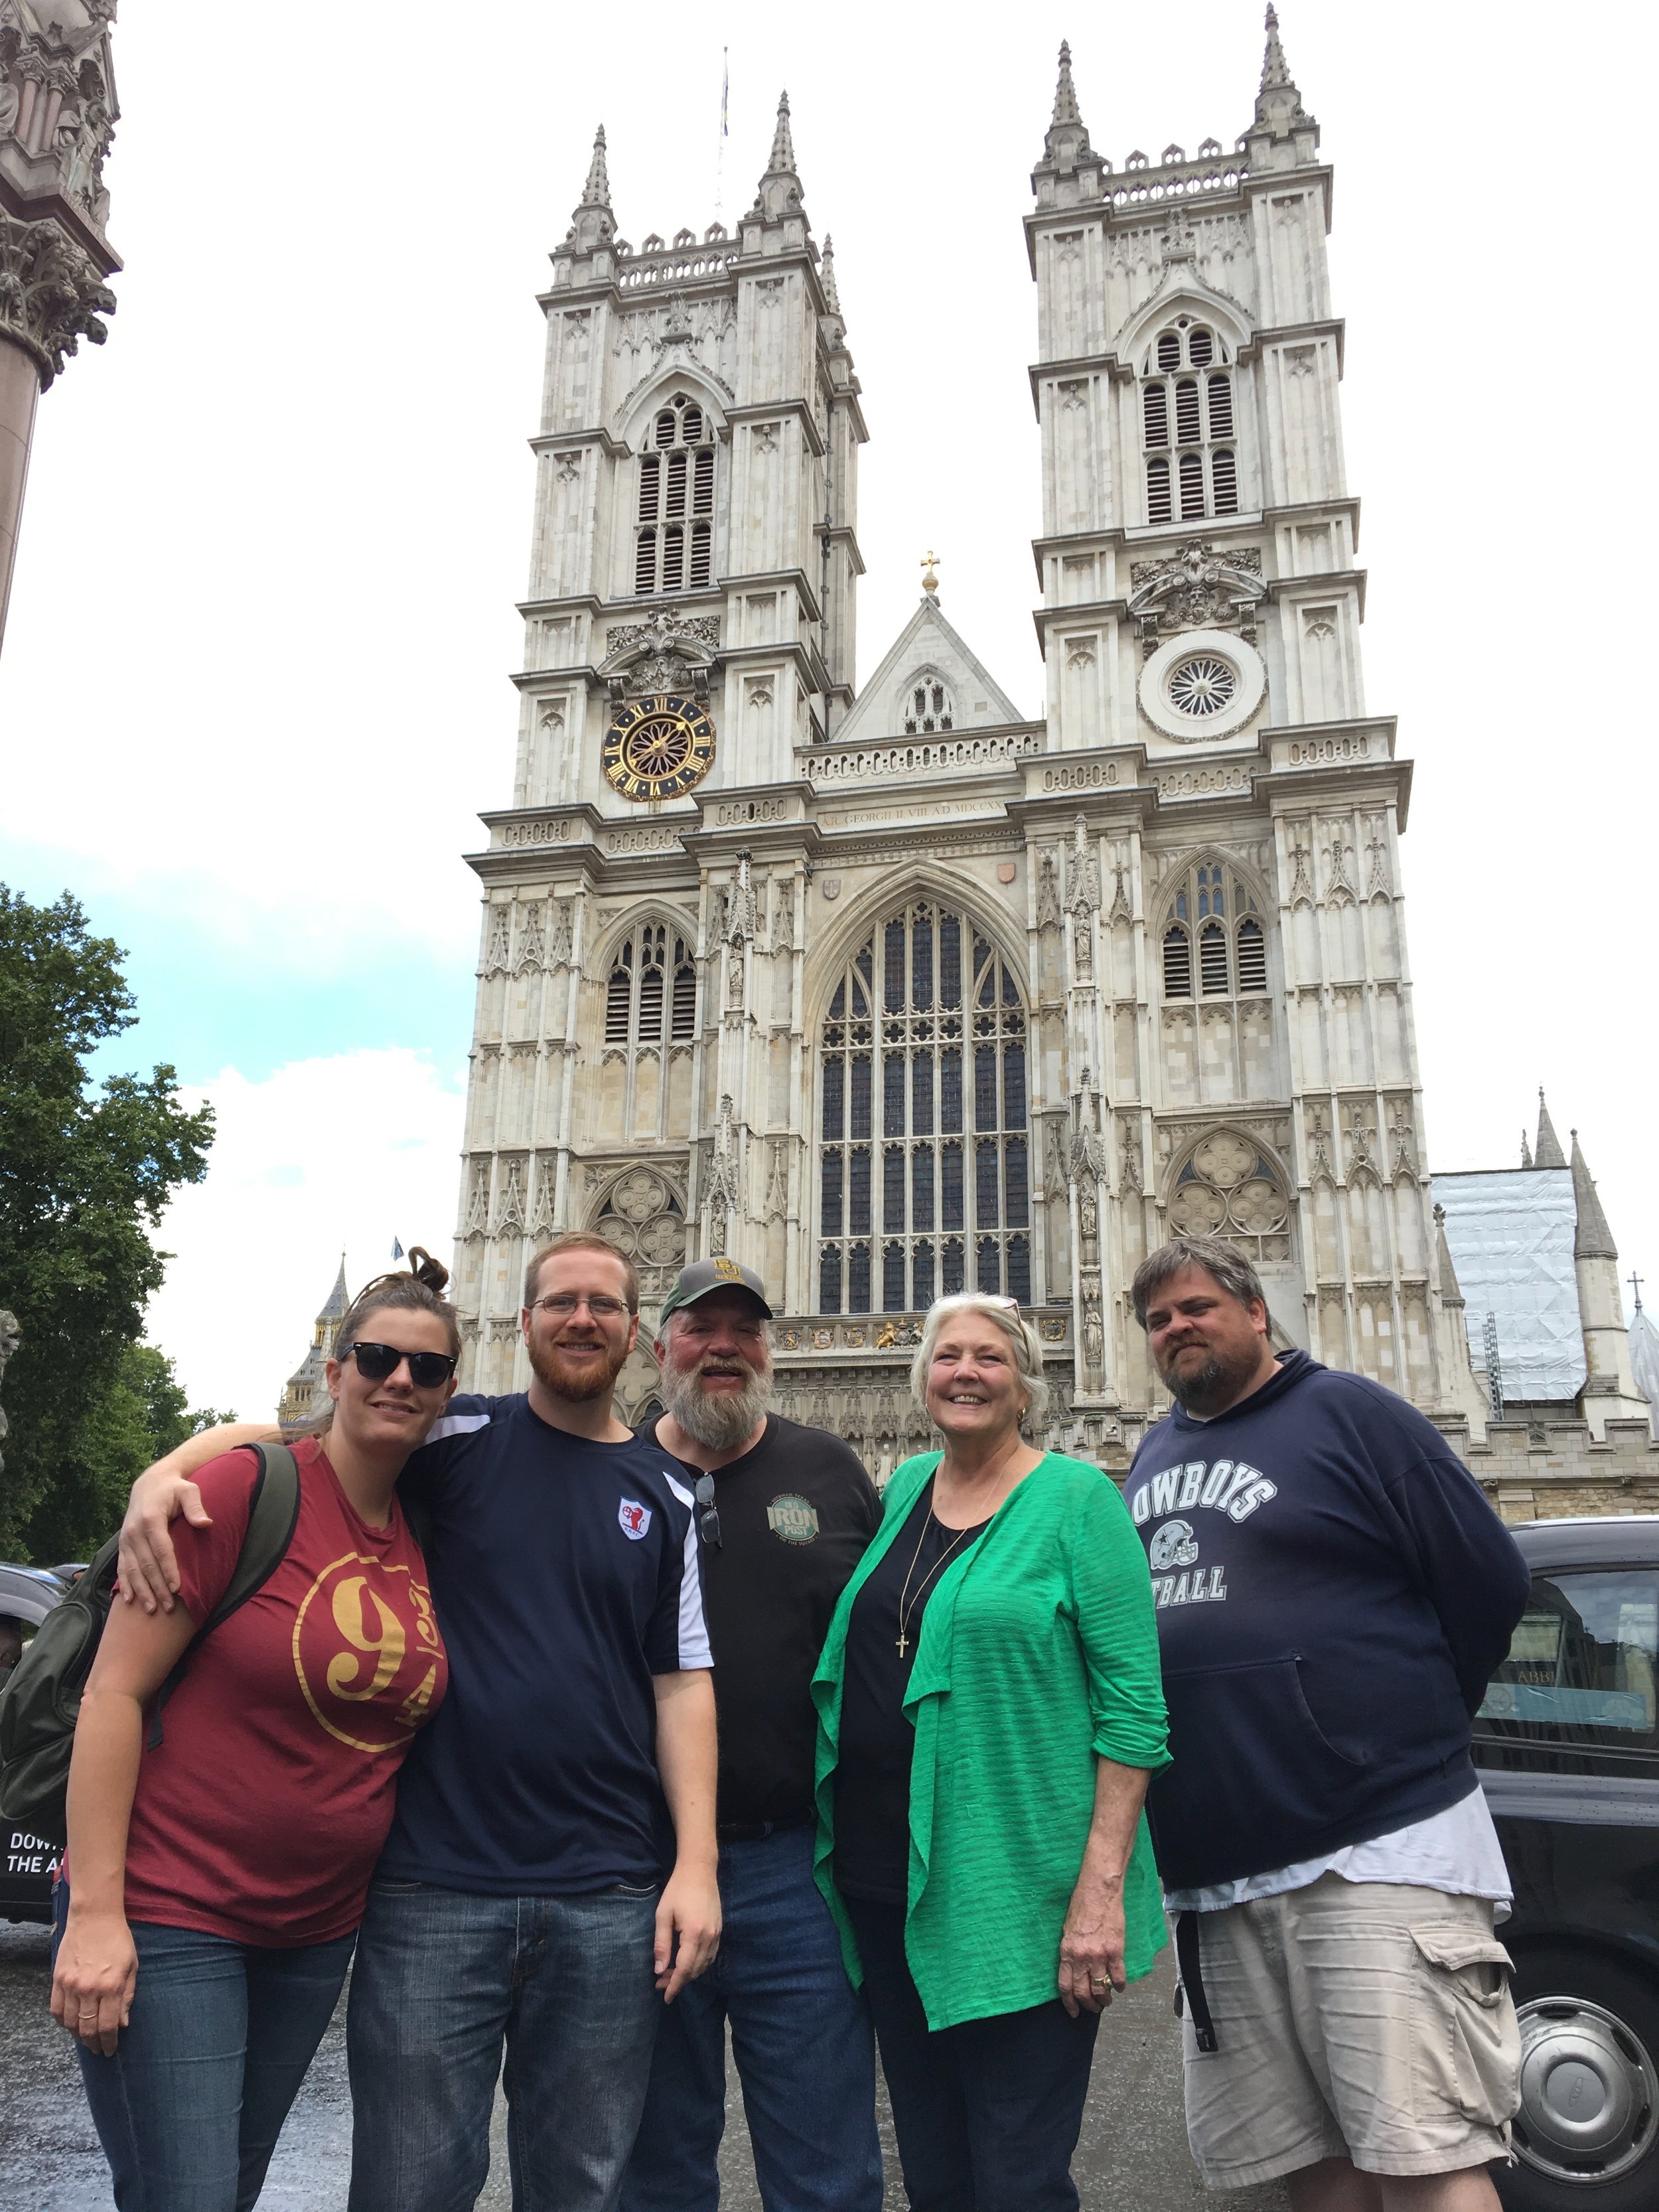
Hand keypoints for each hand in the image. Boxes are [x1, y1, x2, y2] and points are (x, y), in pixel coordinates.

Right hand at [50, 1908, 137, 2055]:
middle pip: (88, 2029)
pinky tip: (70, 2024)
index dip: (109, 2042)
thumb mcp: (132, 1966)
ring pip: (70, 2023)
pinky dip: (62, 2022)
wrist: (95, 1917)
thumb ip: (127, 1996)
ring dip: (78, 2036)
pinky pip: (56, 2010)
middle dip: (94, 2044)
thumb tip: (123, 2023)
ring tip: (86, 2039)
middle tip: (98, 2049)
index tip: (110, 2050)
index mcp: (111, 1986)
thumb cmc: (118, 1940)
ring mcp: (70, 1985)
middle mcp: (89, 1989)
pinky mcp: (57, 1980)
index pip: (108, 2025)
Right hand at [117, 1472, 209, 1613]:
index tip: (177, 1588)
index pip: (162, 1549)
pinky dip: (125, 1584)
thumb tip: (205, 1523)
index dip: (169, 1570)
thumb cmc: (174, 1488)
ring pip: (133, 1570)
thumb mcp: (188, 1490)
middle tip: (169, 1607)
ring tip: (151, 1610)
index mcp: (151, 1519)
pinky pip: (122, 1567)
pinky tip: (128, 1600)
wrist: (149, 1483)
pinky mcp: (122, 1545)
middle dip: (157, 1587)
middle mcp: (134, 1531)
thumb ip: (195, 1506)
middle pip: (147, 1565)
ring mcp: (126, 1539)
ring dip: (141, 1591)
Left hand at [653, 1861, 720, 2002]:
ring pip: (704, 1965)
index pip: (684, 1969)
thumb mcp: (663, 1915)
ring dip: (688, 1974)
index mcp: (694, 1933)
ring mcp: (717, 1934)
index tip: (665, 1997)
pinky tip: (686, 1963)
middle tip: (661, 1984)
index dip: (674, 1985)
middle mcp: (709, 1937)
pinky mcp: (719, 1930)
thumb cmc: (677, 1890)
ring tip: (670, 1975)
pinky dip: (698, 1965)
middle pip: (695, 1970)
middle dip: (678, 1981)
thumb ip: (662, 1943)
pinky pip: (710, 1956)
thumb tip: (659, 1970)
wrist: (699, 1870)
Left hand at [1058, 1870, 1126, 2017]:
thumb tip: (1074, 1970)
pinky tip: (1120, 1987)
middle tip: (1094, 2008)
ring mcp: (1099, 1955)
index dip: (1070, 2003)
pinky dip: (1120, 1986)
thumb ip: (1070, 1952)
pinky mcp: (1116, 1950)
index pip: (1066, 1986)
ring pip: (1102, 1989)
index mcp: (1067, 1952)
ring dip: (1105, 1999)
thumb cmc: (1080, 1907)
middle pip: (1084, 1992)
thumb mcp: (1067, 1931)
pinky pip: (1118, 1976)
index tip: (1074, 2012)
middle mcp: (1082, 1957)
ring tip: (1107, 2001)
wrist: (1098, 1891)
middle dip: (1089, 2005)